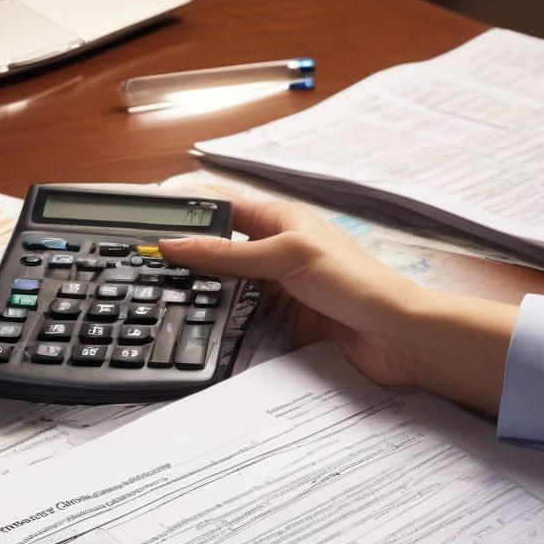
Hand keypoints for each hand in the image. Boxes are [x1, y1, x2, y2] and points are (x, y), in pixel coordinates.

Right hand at [160, 196, 518, 415]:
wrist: (396, 338)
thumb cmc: (357, 284)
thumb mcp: (285, 258)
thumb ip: (228, 254)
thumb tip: (177, 244)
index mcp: (280, 219)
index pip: (222, 205)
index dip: (186, 209)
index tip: (148, 219)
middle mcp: (277, 251)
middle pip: (219, 251)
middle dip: (188, 260)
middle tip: (150, 270)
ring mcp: (280, 289)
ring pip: (227, 290)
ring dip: (206, 298)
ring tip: (170, 303)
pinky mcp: (284, 323)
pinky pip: (243, 323)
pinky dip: (225, 328)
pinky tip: (206, 333)